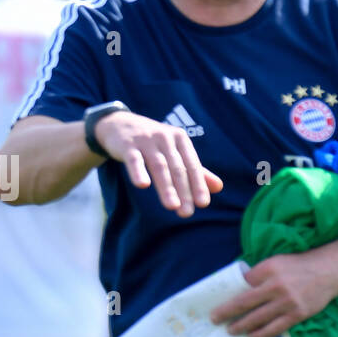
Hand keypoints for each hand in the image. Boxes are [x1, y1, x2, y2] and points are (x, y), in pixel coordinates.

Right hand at [95, 111, 222, 216]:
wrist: (119, 124)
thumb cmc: (152, 142)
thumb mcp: (174, 151)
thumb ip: (194, 169)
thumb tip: (219, 188)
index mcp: (180, 139)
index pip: (192, 165)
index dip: (198, 184)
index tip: (203, 204)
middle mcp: (165, 137)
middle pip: (177, 168)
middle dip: (183, 191)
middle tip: (186, 213)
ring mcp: (146, 140)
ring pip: (159, 166)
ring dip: (166, 186)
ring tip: (172, 206)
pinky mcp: (127, 145)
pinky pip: (134, 160)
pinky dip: (138, 171)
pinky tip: (142, 185)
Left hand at [210, 252, 337, 336]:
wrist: (330, 271)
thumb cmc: (299, 266)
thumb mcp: (276, 262)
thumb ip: (259, 274)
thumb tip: (240, 288)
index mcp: (268, 269)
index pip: (243, 283)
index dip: (229, 294)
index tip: (217, 302)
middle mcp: (276, 285)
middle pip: (245, 302)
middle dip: (227, 313)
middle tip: (214, 320)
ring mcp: (287, 302)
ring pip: (258, 318)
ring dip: (241, 326)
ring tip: (231, 331)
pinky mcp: (298, 314)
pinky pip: (275, 328)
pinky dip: (261, 333)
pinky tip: (252, 336)